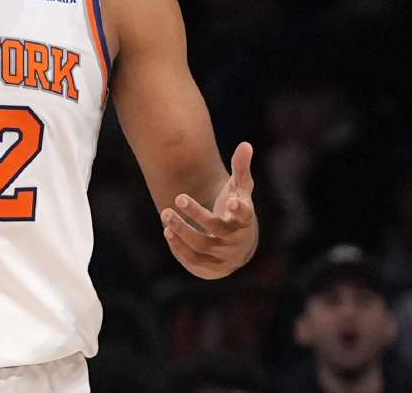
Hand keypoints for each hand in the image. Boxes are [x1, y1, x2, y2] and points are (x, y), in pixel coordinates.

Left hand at [161, 141, 257, 278]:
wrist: (237, 246)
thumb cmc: (236, 210)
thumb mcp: (240, 189)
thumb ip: (241, 168)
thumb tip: (245, 144)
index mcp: (244, 220)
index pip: (245, 215)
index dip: (240, 209)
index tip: (232, 200)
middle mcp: (235, 240)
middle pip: (217, 228)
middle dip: (197, 214)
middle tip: (179, 196)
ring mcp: (223, 255)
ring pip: (201, 244)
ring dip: (182, 230)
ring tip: (166, 213)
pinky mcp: (210, 267)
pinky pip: (193, 259)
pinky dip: (179, 247)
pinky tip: (167, 230)